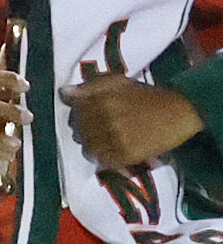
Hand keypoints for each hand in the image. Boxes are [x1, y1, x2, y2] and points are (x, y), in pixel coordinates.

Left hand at [69, 73, 203, 172]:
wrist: (179, 112)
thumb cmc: (148, 95)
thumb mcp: (119, 82)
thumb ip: (90, 87)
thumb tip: (63, 93)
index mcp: (102, 98)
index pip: (73, 108)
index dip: (76, 112)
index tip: (83, 114)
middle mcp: (105, 117)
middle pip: (78, 129)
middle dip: (82, 130)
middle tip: (95, 130)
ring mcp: (115, 137)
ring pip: (87, 147)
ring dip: (91, 146)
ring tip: (103, 142)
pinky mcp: (126, 154)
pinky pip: (103, 161)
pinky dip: (103, 159)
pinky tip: (111, 153)